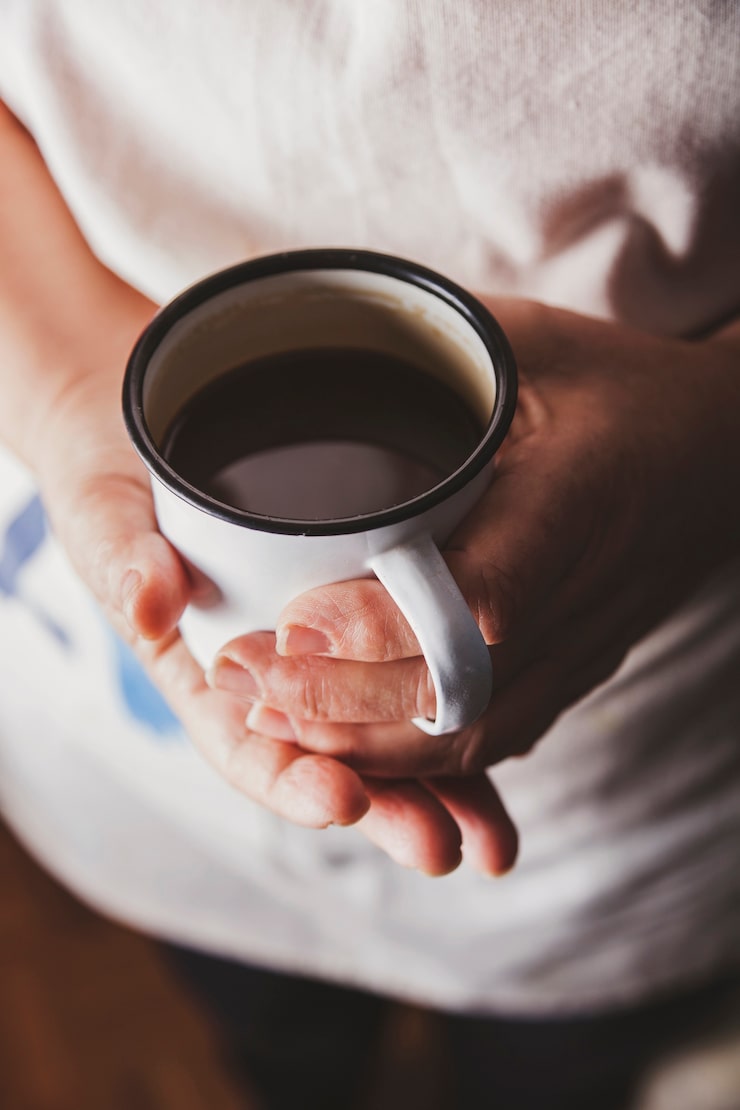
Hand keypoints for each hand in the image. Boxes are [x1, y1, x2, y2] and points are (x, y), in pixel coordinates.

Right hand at [32, 334, 519, 875]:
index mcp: (202, 674)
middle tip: (439, 843)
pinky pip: (413, 677)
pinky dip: (456, 712)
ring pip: (382, 736)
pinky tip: (506, 745)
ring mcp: (322, 661)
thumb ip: (122, 555)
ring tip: (487, 838)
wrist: (154, 436)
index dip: (290, 776)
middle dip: (383, 805)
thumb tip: (148, 602)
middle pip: (327, 761)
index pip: (244, 746)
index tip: (340, 795)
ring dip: (436, 787)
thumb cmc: (120, 484)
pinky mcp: (366, 625)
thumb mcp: (106, 511)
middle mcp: (269, 683)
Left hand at [208, 300, 739, 805]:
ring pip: (474, 734)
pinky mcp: (576, 669)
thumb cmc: (623, 387)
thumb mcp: (536, 339)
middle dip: (344, 701)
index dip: (384, 624)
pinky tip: (346, 745)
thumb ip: (438, 345)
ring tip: (272, 719)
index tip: (292, 625)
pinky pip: (496, 737)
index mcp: (579, 497)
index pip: (481, 593)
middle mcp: (585, 591)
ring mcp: (585, 645)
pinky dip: (417, 758)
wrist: (722, 457)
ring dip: (369, 744)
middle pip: (462, 690)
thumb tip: (315, 336)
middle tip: (247, 680)